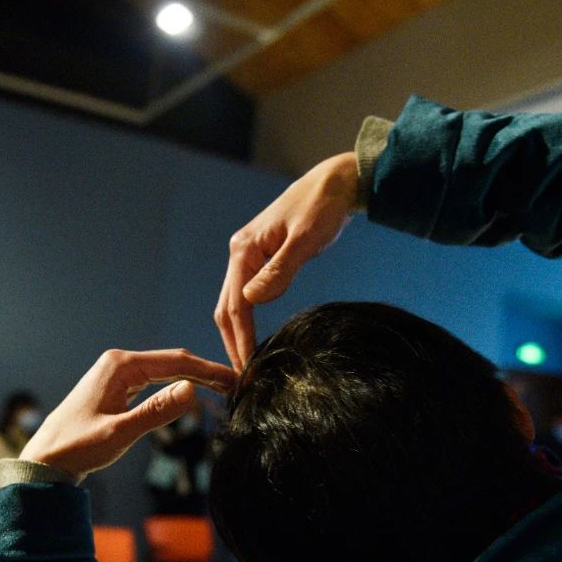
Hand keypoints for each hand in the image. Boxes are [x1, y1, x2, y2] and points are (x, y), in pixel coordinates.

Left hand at [21, 349, 234, 478]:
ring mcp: (117, 374)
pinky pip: (154, 381)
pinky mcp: (116, 388)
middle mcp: (119, 363)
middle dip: (205, 372)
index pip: (176, 362)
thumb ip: (157, 411)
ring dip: (192, 378)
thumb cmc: (76, 447)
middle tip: (236, 385)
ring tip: (221, 389)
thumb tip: (192, 390)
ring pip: (165, 371)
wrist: (45, 460)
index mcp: (120, 365)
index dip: (208, 371)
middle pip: (173, 362)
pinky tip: (190, 394)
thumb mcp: (121, 432)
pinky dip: (175, 387)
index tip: (235, 380)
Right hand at [215, 151, 358, 369]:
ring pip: (234, 303)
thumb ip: (279, 270)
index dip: (240, 339)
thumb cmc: (323, 206)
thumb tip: (253, 301)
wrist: (335, 183)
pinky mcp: (261, 259)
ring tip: (246, 365)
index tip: (247, 368)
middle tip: (242, 378)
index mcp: (244, 249)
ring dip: (237, 334)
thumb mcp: (305, 239)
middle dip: (232, 343)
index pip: (236, 304)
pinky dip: (247, 320)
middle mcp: (240, 253)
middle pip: (226, 307)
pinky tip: (254, 338)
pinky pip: (247, 295)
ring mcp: (249, 256)